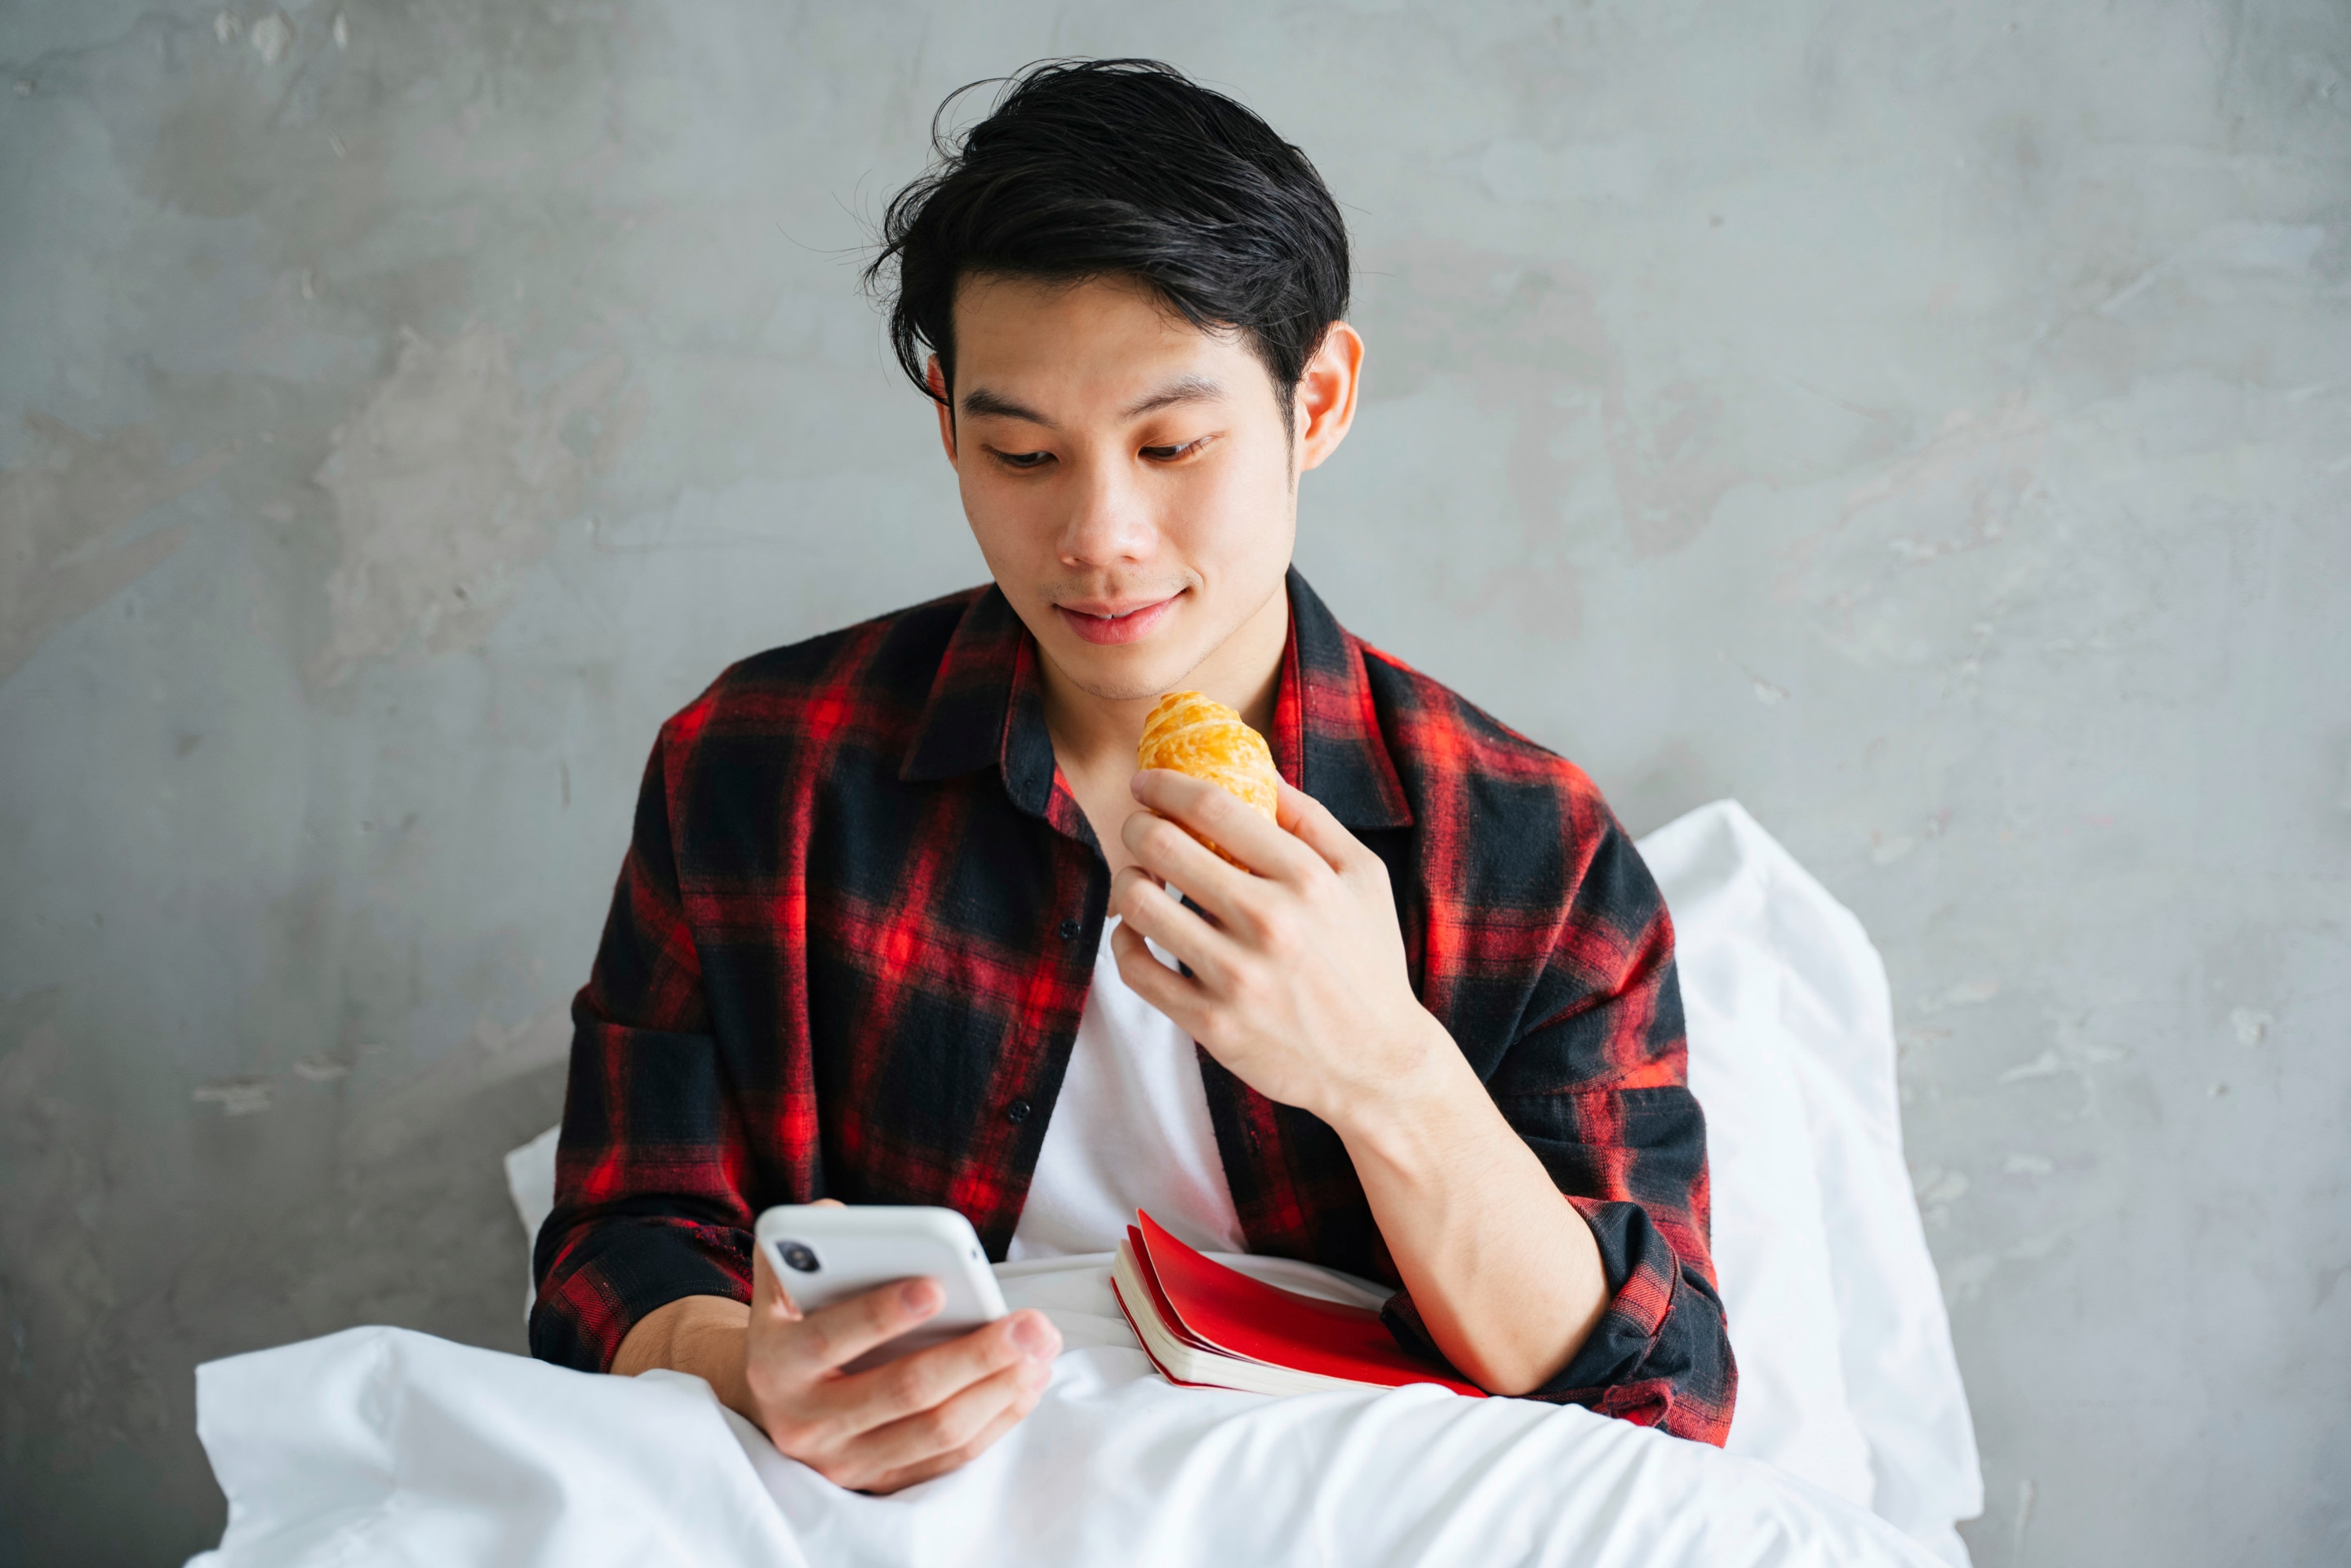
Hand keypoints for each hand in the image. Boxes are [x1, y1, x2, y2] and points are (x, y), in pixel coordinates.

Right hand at [739, 1237, 1061, 1493]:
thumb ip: (805, 1242)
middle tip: (1030, 1324)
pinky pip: (950, 1459)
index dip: (883, 1313)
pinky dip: (997, 1421)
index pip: (831, 1338)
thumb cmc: (795, 1325)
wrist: (772, 1403)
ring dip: (999, 1390)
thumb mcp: (781, 1280)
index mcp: (777, 1364)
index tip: (938, 1286)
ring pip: (937, 1431)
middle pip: (904, 1391)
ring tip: (1040, 1350)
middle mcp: (806, 1423)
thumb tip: (840, 1219)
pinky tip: (1027, 1382)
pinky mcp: (880, 1482)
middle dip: (976, 1355)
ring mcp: (844, 1461)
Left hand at [1108, 770, 1447, 1129]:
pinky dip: (1125, 942)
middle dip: (1136, 826)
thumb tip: (1257, 768)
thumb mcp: (1364, 877)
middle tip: (1139, 829)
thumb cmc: (1369, 961)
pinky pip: (1137, 969)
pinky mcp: (1213, 1024)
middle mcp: (1270, 922)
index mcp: (1308, 878)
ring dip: (1126, 880)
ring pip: (1138, 904)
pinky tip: (1139, 932)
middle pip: (1162, 845)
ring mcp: (1238, 977)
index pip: (1213, 807)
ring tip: (1140, 880)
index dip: (1164, 785)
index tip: (1145, 783)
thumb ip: (1311, 820)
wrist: (1379, 1064)